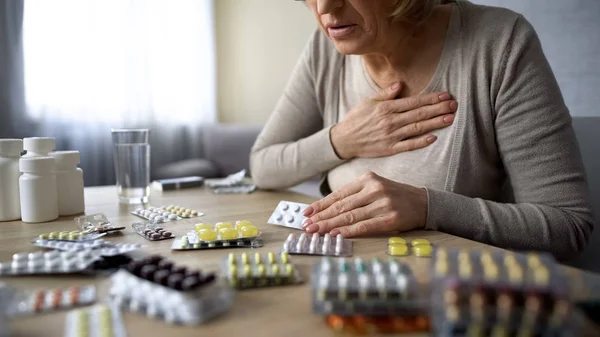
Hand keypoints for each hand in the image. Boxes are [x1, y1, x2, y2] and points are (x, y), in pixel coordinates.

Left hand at [301, 172, 427, 236]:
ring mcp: (382, 203)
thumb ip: (355, 196)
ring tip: (316, 231)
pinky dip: (348, 231)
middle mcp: (374, 189)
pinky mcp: (390, 218)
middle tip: (306, 225)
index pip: (339, 194)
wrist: (424, 202)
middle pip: (341, 206)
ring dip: (330, 225)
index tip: (307, 213)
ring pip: (350, 216)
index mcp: (367, 179)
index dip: (321, 205)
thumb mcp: (375, 188)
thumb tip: (328, 210)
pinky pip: (364, 226)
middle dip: (321, 217)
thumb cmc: (395, 196)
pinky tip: (336, 235)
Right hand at [330, 82, 456, 158]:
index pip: (413, 101)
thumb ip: (385, 94)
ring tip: (450, 118)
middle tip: (454, 105)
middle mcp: (390, 121)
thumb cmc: (356, 119)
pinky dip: (421, 142)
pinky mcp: (389, 149)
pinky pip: (408, 145)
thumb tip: (399, 85)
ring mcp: (390, 136)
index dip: (431, 98)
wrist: (344, 140)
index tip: (445, 95)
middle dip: (438, 108)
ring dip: (435, 123)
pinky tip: (433, 137)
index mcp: (386, 108)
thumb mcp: (368, 102)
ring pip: (417, 128)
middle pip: (419, 114)